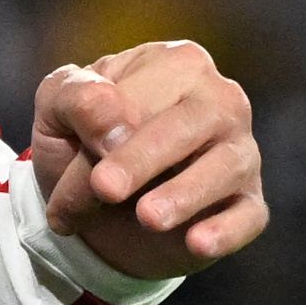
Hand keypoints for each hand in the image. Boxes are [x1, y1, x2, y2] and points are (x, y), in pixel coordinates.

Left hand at [30, 40, 264, 279]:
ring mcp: (240, 150)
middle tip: (104, 189)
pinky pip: (248, 214)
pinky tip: (198, 242)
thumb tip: (116, 120)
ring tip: (147, 218)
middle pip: (190, 122)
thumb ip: (77, 99)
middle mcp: (217, 99)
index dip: (103, 136)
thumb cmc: (79, 141)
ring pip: (226, 166)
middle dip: (142, 158)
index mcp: (173, 63)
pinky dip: (226, 229)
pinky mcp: (249, 200)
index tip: (72, 178)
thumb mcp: (56, 109)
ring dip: (185, 194)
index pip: (141, 97)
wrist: (92, 207)